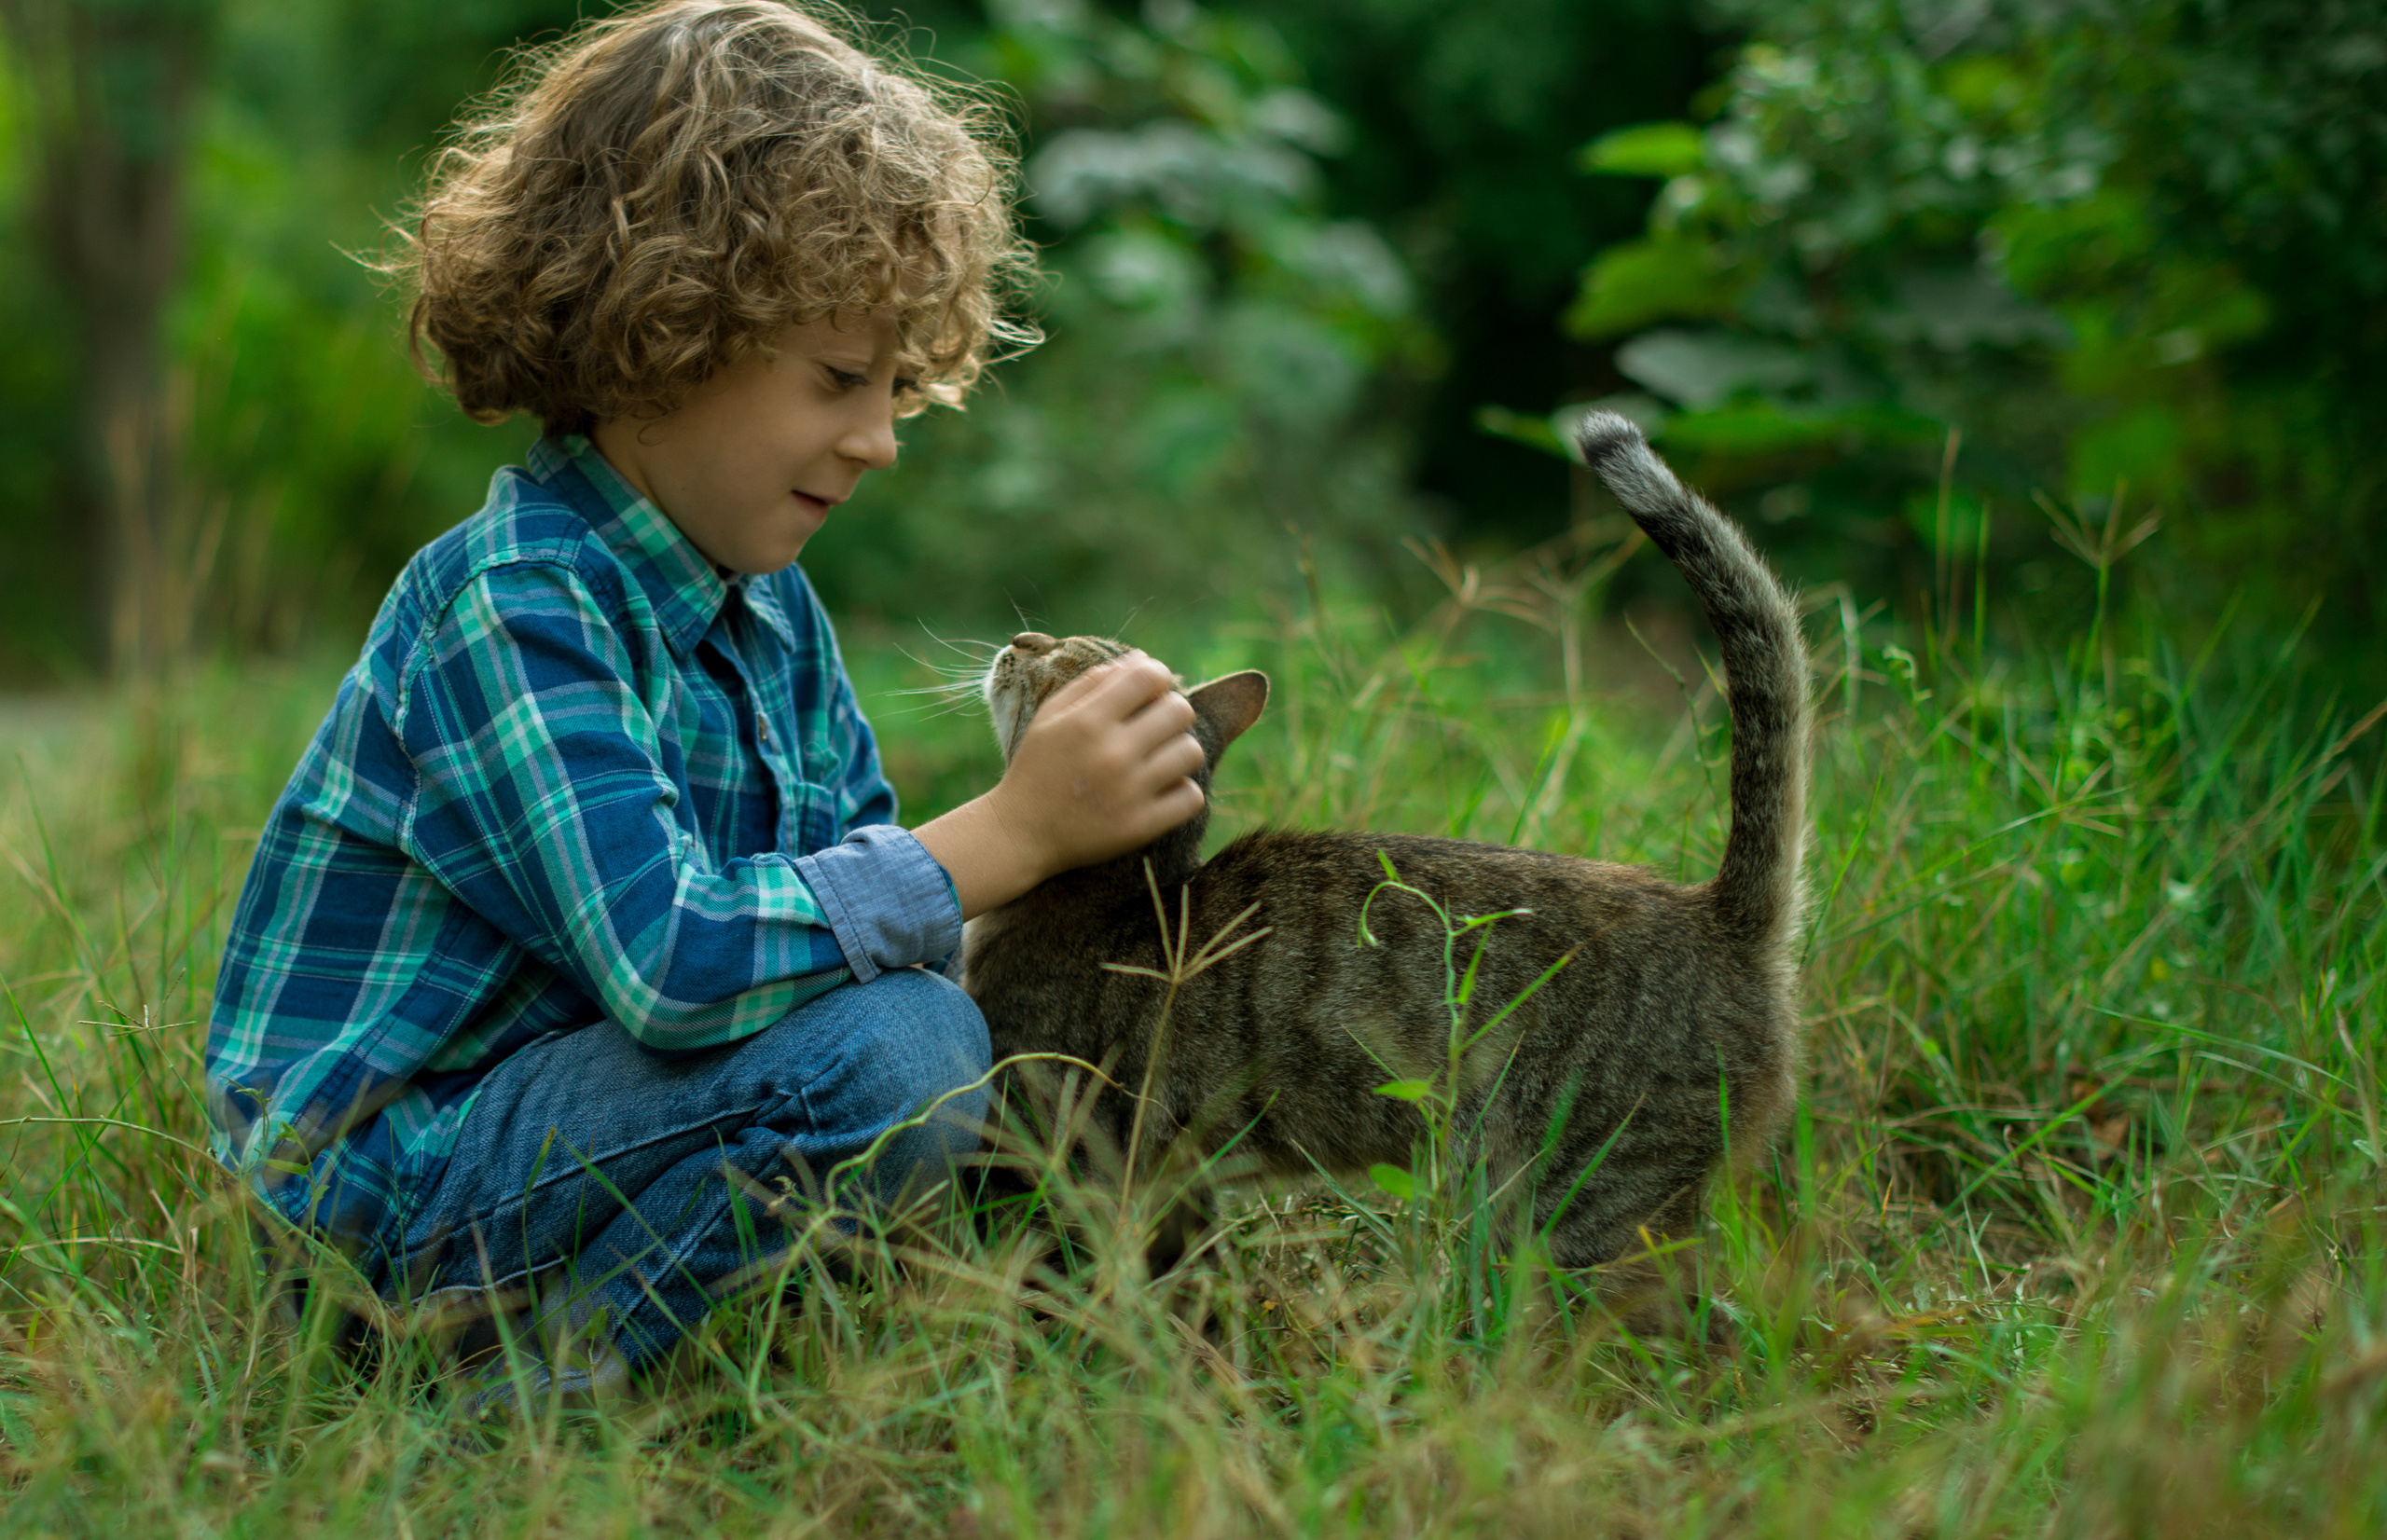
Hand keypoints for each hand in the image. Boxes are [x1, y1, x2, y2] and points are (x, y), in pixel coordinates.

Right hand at [914, 651, 1206, 916]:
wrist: (1020, 834)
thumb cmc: (1037, 769)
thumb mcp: (1050, 717)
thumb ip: (1092, 683)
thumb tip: (1141, 660)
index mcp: (1088, 720)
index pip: (1150, 676)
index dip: (1158, 676)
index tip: (1150, 692)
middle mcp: (1111, 753)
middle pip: (1180, 711)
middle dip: (1172, 712)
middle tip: (1155, 727)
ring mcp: (1129, 792)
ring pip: (1191, 752)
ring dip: (1179, 751)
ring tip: (1159, 759)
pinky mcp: (1141, 826)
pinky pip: (1191, 797)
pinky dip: (1181, 791)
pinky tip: (1161, 790)